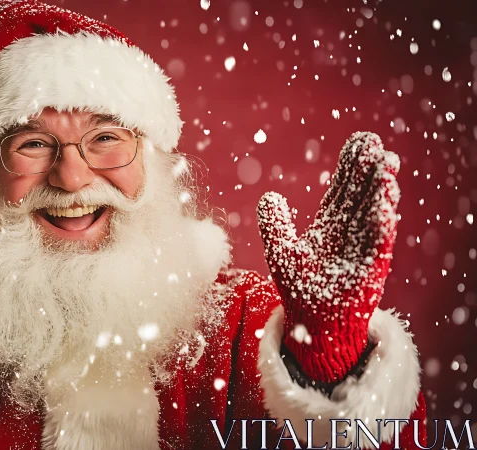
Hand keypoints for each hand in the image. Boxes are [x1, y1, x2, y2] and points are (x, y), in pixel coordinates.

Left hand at [256, 132, 400, 381]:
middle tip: (374, 142)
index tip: (360, 141)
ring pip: (374, 214)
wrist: (312, 324)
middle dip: (368, 170)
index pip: (343, 189)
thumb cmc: (300, 290)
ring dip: (381, 190)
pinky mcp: (370, 270)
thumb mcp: (281, 252)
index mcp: (331, 226)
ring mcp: (363, 249)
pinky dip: (382, 225)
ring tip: (386, 165)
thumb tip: (270, 195)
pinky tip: (386, 204)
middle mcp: (351, 233)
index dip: (351, 166)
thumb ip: (275, 224)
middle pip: (361, 195)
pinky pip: (378, 245)